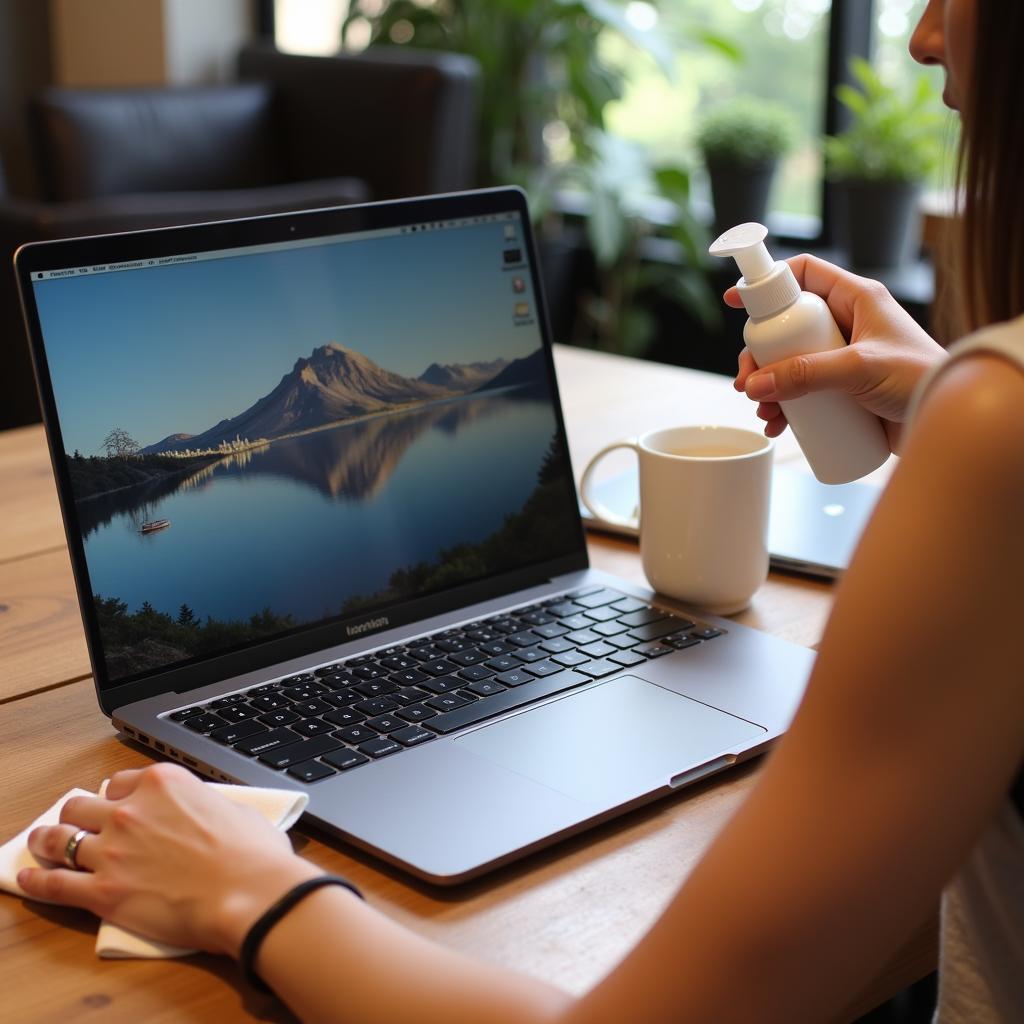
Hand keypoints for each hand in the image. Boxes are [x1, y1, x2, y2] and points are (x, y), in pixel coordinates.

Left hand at [18, 764, 320, 957]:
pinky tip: (29, 879)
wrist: (249, 893)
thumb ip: (205, 807)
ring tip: (43, 844)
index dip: (117, 795)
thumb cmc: (252, 854)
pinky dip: (37, 882)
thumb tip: (204, 817)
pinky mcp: (102, 892)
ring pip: (60, 839)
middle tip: (81, 825)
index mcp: (164, 783)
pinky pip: (54, 884)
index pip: (121, 781)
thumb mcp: (234, 809)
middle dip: (79, 814)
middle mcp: (131, 811)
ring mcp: (112, 851)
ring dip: (49, 841)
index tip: (117, 805)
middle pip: (83, 805)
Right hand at [728, 254, 946, 451]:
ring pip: (790, 362)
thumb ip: (807, 373)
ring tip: (763, 409)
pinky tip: (776, 423)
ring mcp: (844, 357)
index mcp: (856, 299)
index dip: (768, 283)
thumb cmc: (921, 379)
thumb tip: (757, 383)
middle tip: (747, 379)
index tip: (736, 301)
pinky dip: (785, 407)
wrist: (945, 421)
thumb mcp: (860, 368)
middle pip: (787, 326)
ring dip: (769, 386)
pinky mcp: (843, 389)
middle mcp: (847, 324)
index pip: (804, 274)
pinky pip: (803, 391)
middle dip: (761, 354)